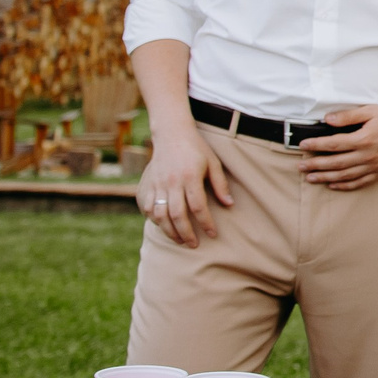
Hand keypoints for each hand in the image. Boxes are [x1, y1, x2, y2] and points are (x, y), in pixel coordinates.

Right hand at [137, 131, 231, 247]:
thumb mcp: (213, 162)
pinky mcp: (148, 184)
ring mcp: (157, 183)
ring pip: (160, 215)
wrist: (171, 133)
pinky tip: (164, 226)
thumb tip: (229, 205)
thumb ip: (220, 184)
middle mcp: (172, 181)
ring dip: (169, 231)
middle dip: (186, 233)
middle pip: (177, 215)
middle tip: (194, 244)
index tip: (212, 234)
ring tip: (180, 240)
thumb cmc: (196, 148)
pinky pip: (147, 207)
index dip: (205, 223)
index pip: (198, 206)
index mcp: (190, 176)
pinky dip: (154, 220)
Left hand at [299, 103, 377, 190]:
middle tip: (301, 167)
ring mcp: (375, 166)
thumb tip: (327, 119)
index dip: (316, 145)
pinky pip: (360, 182)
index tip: (303, 146)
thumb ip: (348, 116)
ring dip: (326, 178)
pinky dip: (345, 185)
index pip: (333, 144)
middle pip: (336, 163)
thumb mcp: (370, 110)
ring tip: (311, 178)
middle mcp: (368, 155)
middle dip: (316, 165)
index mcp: (363, 138)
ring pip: (345, 175)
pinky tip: (334, 185)